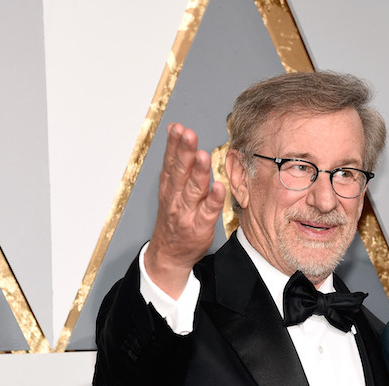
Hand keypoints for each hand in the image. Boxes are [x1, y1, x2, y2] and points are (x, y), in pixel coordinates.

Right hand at [144, 123, 226, 297]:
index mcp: (169, 187)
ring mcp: (188, 212)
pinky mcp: (200, 226)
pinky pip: (208, 211)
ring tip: (202, 155)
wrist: (168, 253)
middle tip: (189, 135)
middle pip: (180, 172)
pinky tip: (219, 187)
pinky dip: (214, 199)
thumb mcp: (170, 189)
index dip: (174, 145)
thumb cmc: (174, 218)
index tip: (178, 128)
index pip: (171, 162)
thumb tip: (176, 133)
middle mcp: (176, 197)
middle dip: (184, 152)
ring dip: (198, 172)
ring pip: (194, 189)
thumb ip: (175, 163)